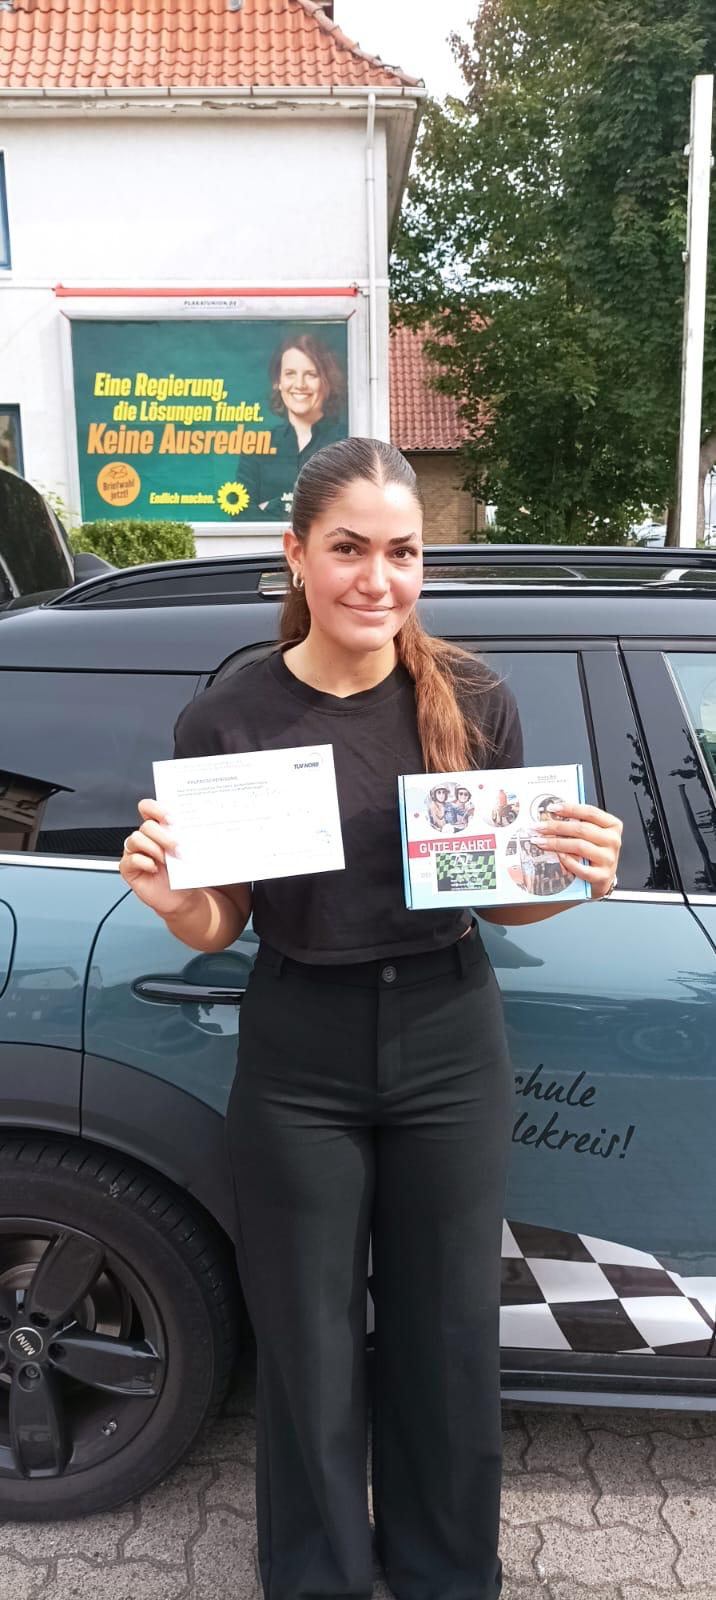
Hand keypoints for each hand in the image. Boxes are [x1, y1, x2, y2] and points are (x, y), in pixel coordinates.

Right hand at [119, 798, 196, 918]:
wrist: (181, 897)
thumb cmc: (183, 873)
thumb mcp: (188, 852)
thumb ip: (185, 838)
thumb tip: (192, 829)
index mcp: (158, 829)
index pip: (148, 808)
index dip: (156, 808)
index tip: (170, 818)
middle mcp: (144, 838)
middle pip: (146, 826)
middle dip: (163, 836)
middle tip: (177, 847)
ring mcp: (134, 852)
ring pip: (136, 839)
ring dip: (155, 849)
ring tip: (168, 860)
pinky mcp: (128, 868)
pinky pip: (130, 859)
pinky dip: (144, 862)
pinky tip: (155, 868)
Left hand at [532, 802, 621, 898]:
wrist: (603, 876)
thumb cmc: (595, 851)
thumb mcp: (593, 834)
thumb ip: (579, 823)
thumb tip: (553, 814)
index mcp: (613, 826)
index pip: (590, 812)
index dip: (570, 808)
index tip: (552, 808)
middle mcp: (613, 841)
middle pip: (582, 829)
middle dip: (556, 827)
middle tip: (539, 827)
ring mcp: (608, 859)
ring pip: (579, 846)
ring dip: (556, 843)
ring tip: (541, 841)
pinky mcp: (601, 875)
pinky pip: (580, 867)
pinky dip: (567, 861)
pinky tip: (557, 856)